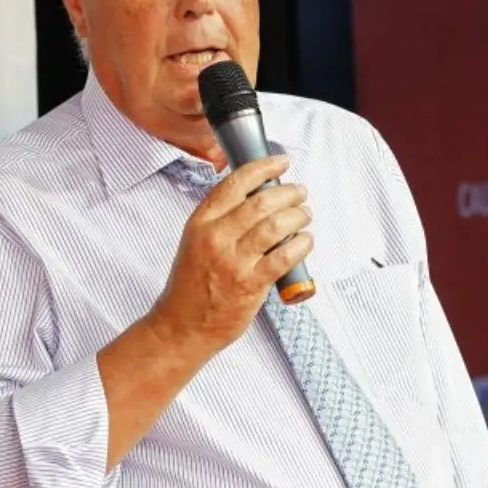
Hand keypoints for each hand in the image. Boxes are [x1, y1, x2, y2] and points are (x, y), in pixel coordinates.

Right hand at [147, 155, 313, 353]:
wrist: (182, 325)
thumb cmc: (190, 285)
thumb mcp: (195, 241)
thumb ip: (221, 220)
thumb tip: (258, 198)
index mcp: (201, 223)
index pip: (235, 183)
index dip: (262, 167)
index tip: (281, 162)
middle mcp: (216, 238)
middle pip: (261, 202)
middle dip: (288, 192)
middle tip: (299, 192)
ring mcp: (233, 262)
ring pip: (275, 226)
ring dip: (298, 216)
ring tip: (304, 215)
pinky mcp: (250, 284)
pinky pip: (284, 257)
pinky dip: (300, 244)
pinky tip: (305, 241)